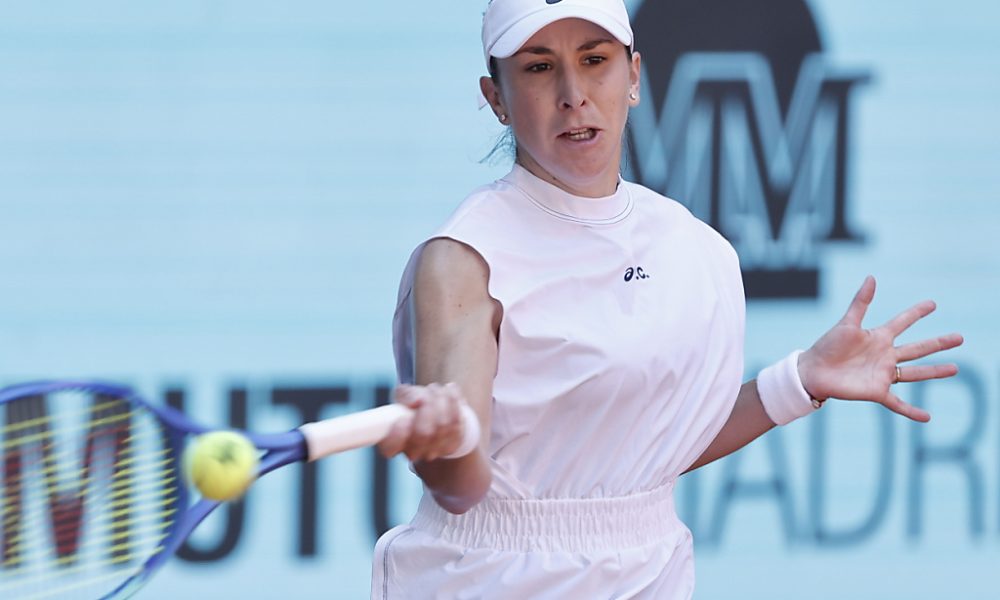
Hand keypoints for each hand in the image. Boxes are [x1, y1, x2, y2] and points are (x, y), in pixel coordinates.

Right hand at [377, 383, 470, 461]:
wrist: (436, 413)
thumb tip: (416, 401)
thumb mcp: (404, 395)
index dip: (397, 435)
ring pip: (443, 424)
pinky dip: (453, 400)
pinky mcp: (453, 444)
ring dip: (440, 400)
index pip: (390, 447)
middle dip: (426, 407)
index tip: (402, 419)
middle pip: (423, 434)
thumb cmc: (414, 405)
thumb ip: (406, 395)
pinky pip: (457, 421)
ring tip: (435, 389)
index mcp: (393, 443)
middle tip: (424, 395)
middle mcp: (413, 452)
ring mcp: (434, 450)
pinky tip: (450, 389)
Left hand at [797, 276, 962, 421]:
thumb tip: (871, 277)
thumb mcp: (847, 323)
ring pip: (915, 372)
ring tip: (955, 369)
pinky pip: (898, 403)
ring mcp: (882, 374)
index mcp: (878, 337)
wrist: (812, 372)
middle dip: (938, 343)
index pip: (902, 322)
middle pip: (917, 348)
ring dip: (934, 371)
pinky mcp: (876, 391)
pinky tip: (927, 417)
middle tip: (960, 337)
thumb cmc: (827, 346)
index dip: (916, 313)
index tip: (932, 304)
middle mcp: (884, 355)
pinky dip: (912, 411)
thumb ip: (860, 302)